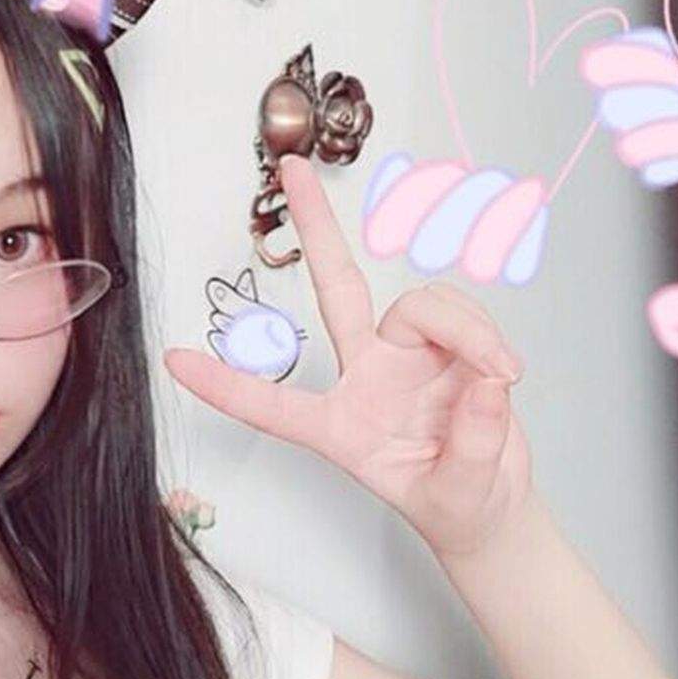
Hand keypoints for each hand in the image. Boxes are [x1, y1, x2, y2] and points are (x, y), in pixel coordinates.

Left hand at [164, 153, 532, 559]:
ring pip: (423, 304)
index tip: (174, 361)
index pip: (273, 406)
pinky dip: (486, 337)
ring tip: (500, 376)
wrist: (493, 507)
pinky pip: (462, 315)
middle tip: (294, 171)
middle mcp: (365, 378)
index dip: (224, 386)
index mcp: (338, 428)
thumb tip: (484, 384)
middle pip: (336, 290)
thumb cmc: (458, 506)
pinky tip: (504, 372)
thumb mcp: (459, 493)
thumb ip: (472, 443)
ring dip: (467, 331)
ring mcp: (406, 355)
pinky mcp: (449, 345)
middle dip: (317, 230)